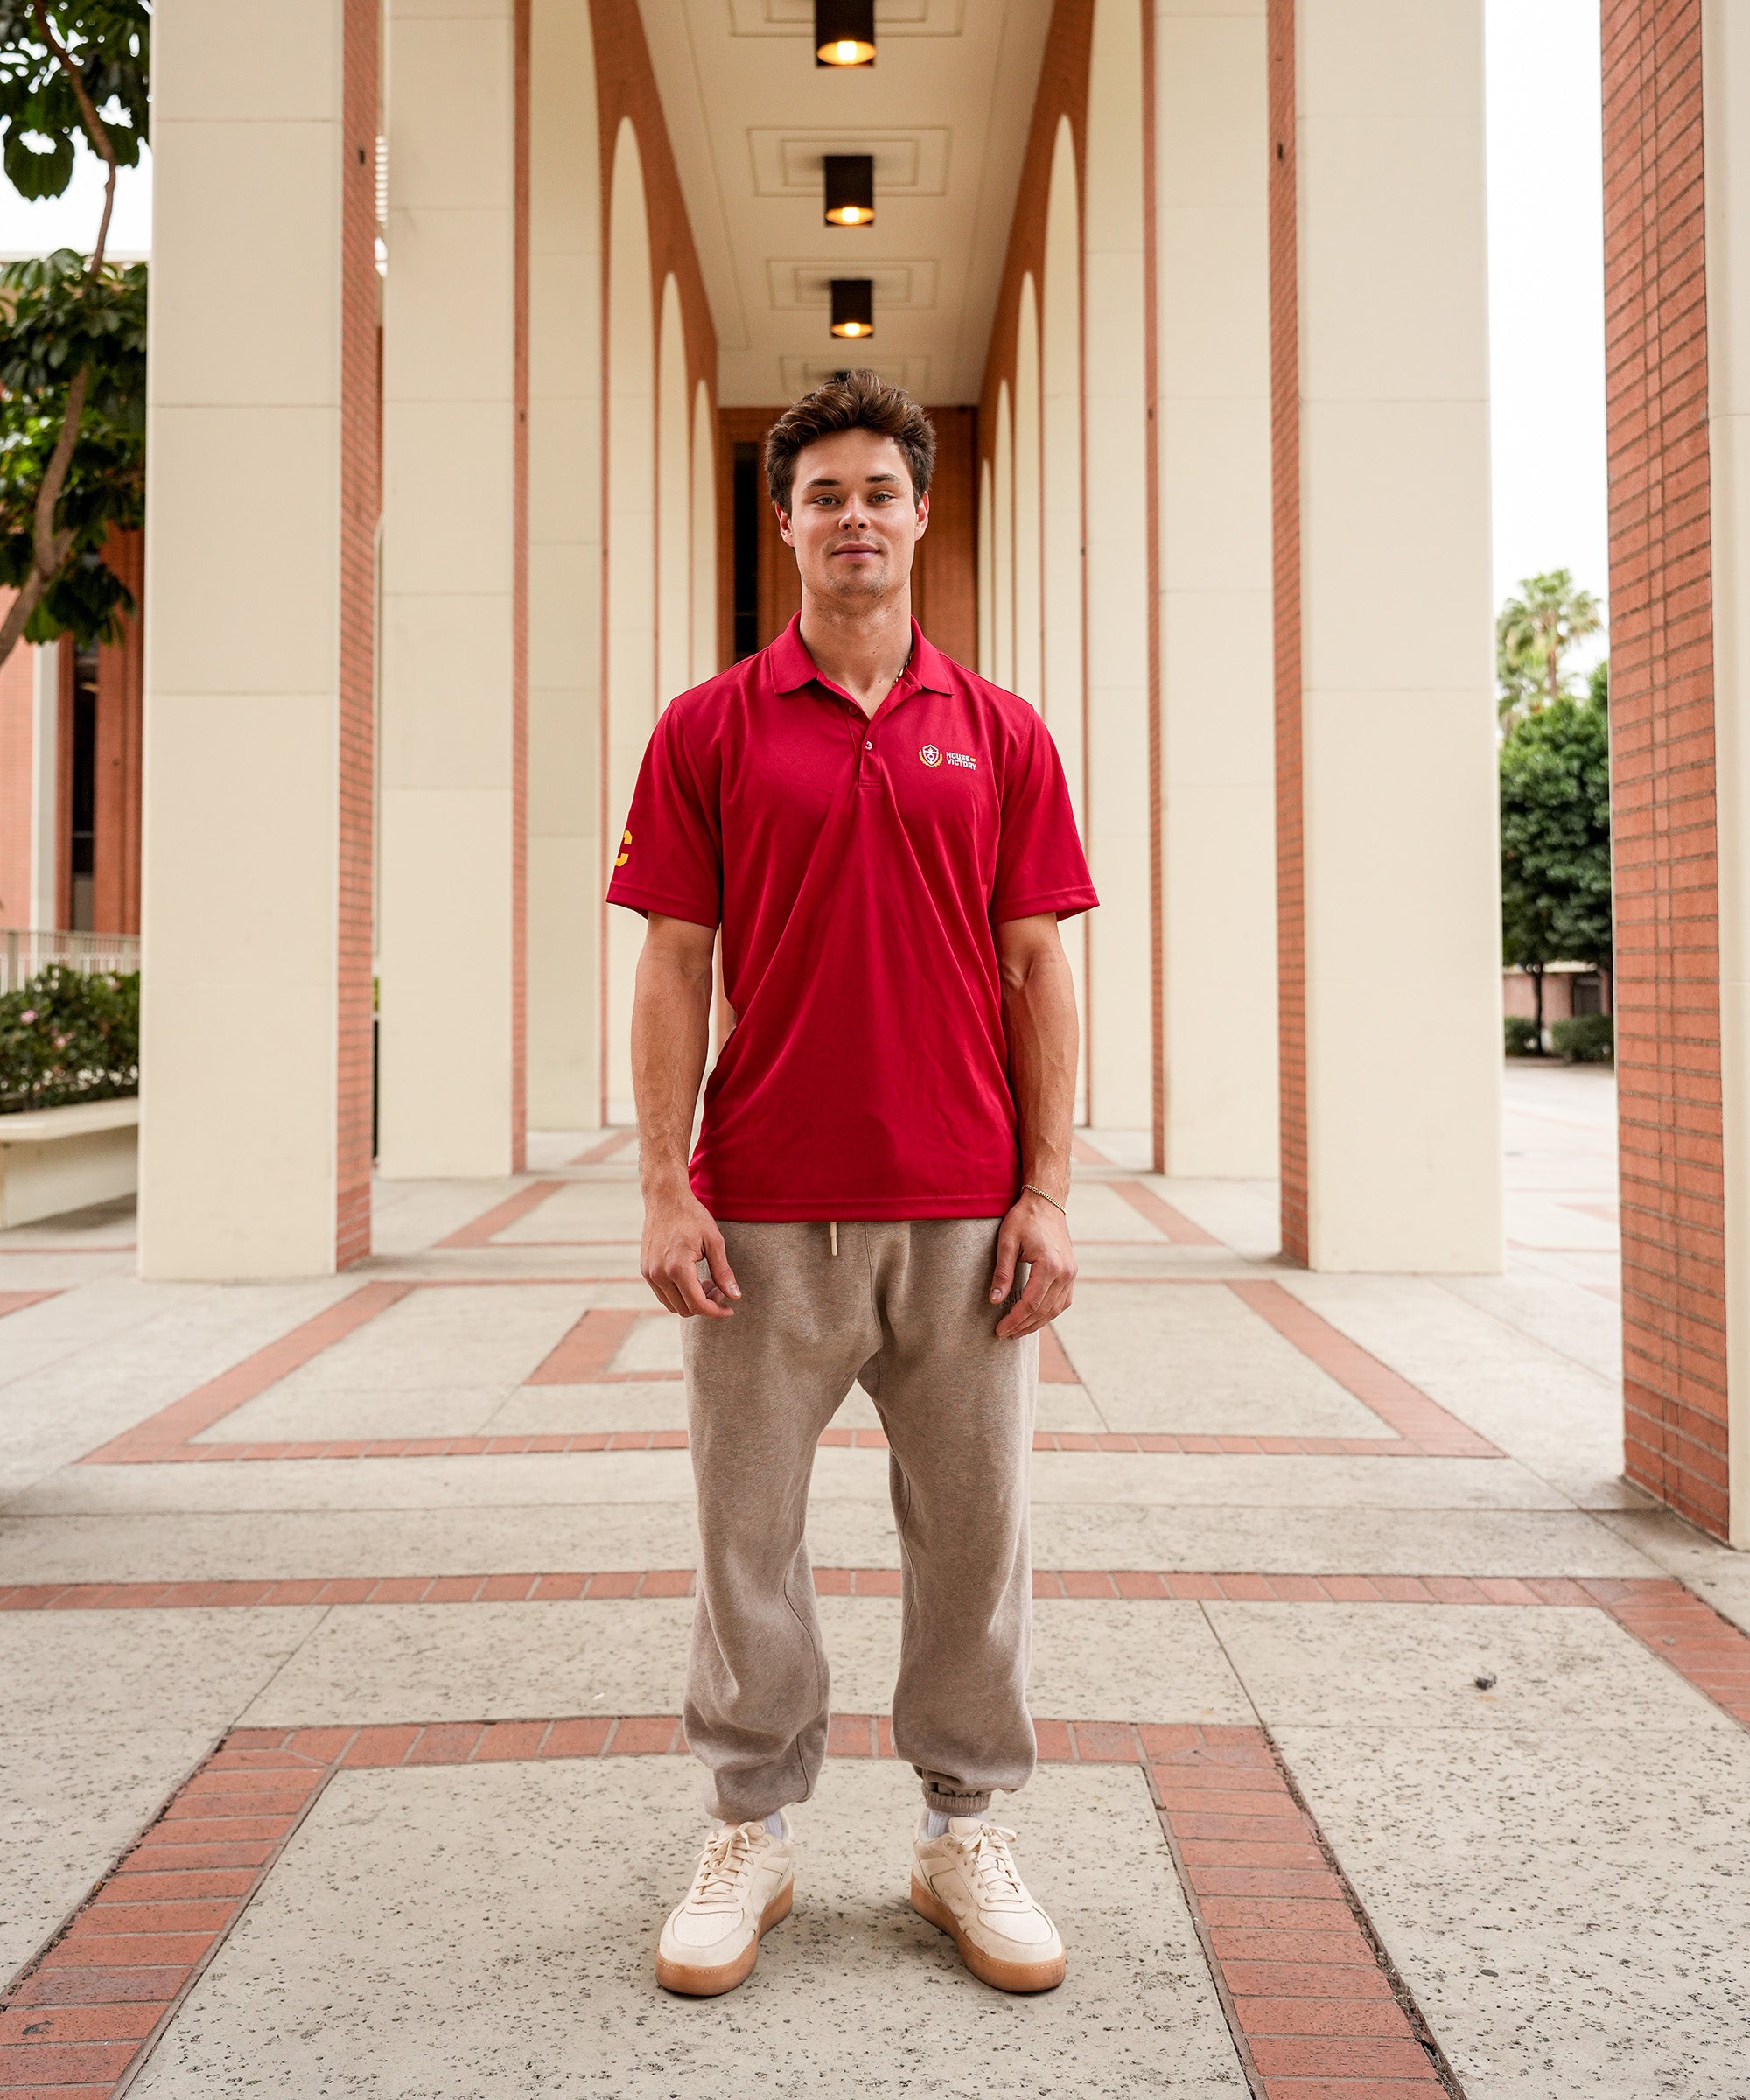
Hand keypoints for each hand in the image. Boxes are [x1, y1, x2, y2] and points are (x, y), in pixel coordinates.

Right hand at [640, 1182, 740, 1317]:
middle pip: (685, 1309)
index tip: (730, 1309)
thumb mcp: (714, 1242)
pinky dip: (679, 1295)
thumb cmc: (692, 1216)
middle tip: (719, 1289)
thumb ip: (723, 1272)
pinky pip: (662, 1295)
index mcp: (678, 1268)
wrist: (665, 1198)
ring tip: (707, 1283)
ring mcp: (649, 1273)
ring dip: (691, 1302)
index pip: (698, 1305)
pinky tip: (692, 1279)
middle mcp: (659, 1274)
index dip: (716, 1312)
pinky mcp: (645, 1270)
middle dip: (706, 1305)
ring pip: (672, 1306)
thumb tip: (735, 1296)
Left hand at [990, 1188, 1075, 1338]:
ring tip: (1018, 1331)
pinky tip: (1035, 1317)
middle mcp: (1065, 1272)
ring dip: (1037, 1323)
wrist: (1046, 1202)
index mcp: (1049, 1265)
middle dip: (1023, 1325)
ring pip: (1056, 1309)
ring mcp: (1071, 1273)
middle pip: (1044, 1310)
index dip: (1014, 1320)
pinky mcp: (1072, 1272)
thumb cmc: (1024, 1219)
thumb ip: (1002, 1272)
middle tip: (1005, 1334)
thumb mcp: (1007, 1242)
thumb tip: (995, 1301)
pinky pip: (1064, 1301)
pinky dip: (1049, 1312)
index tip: (1000, 1330)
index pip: (1030, 1303)